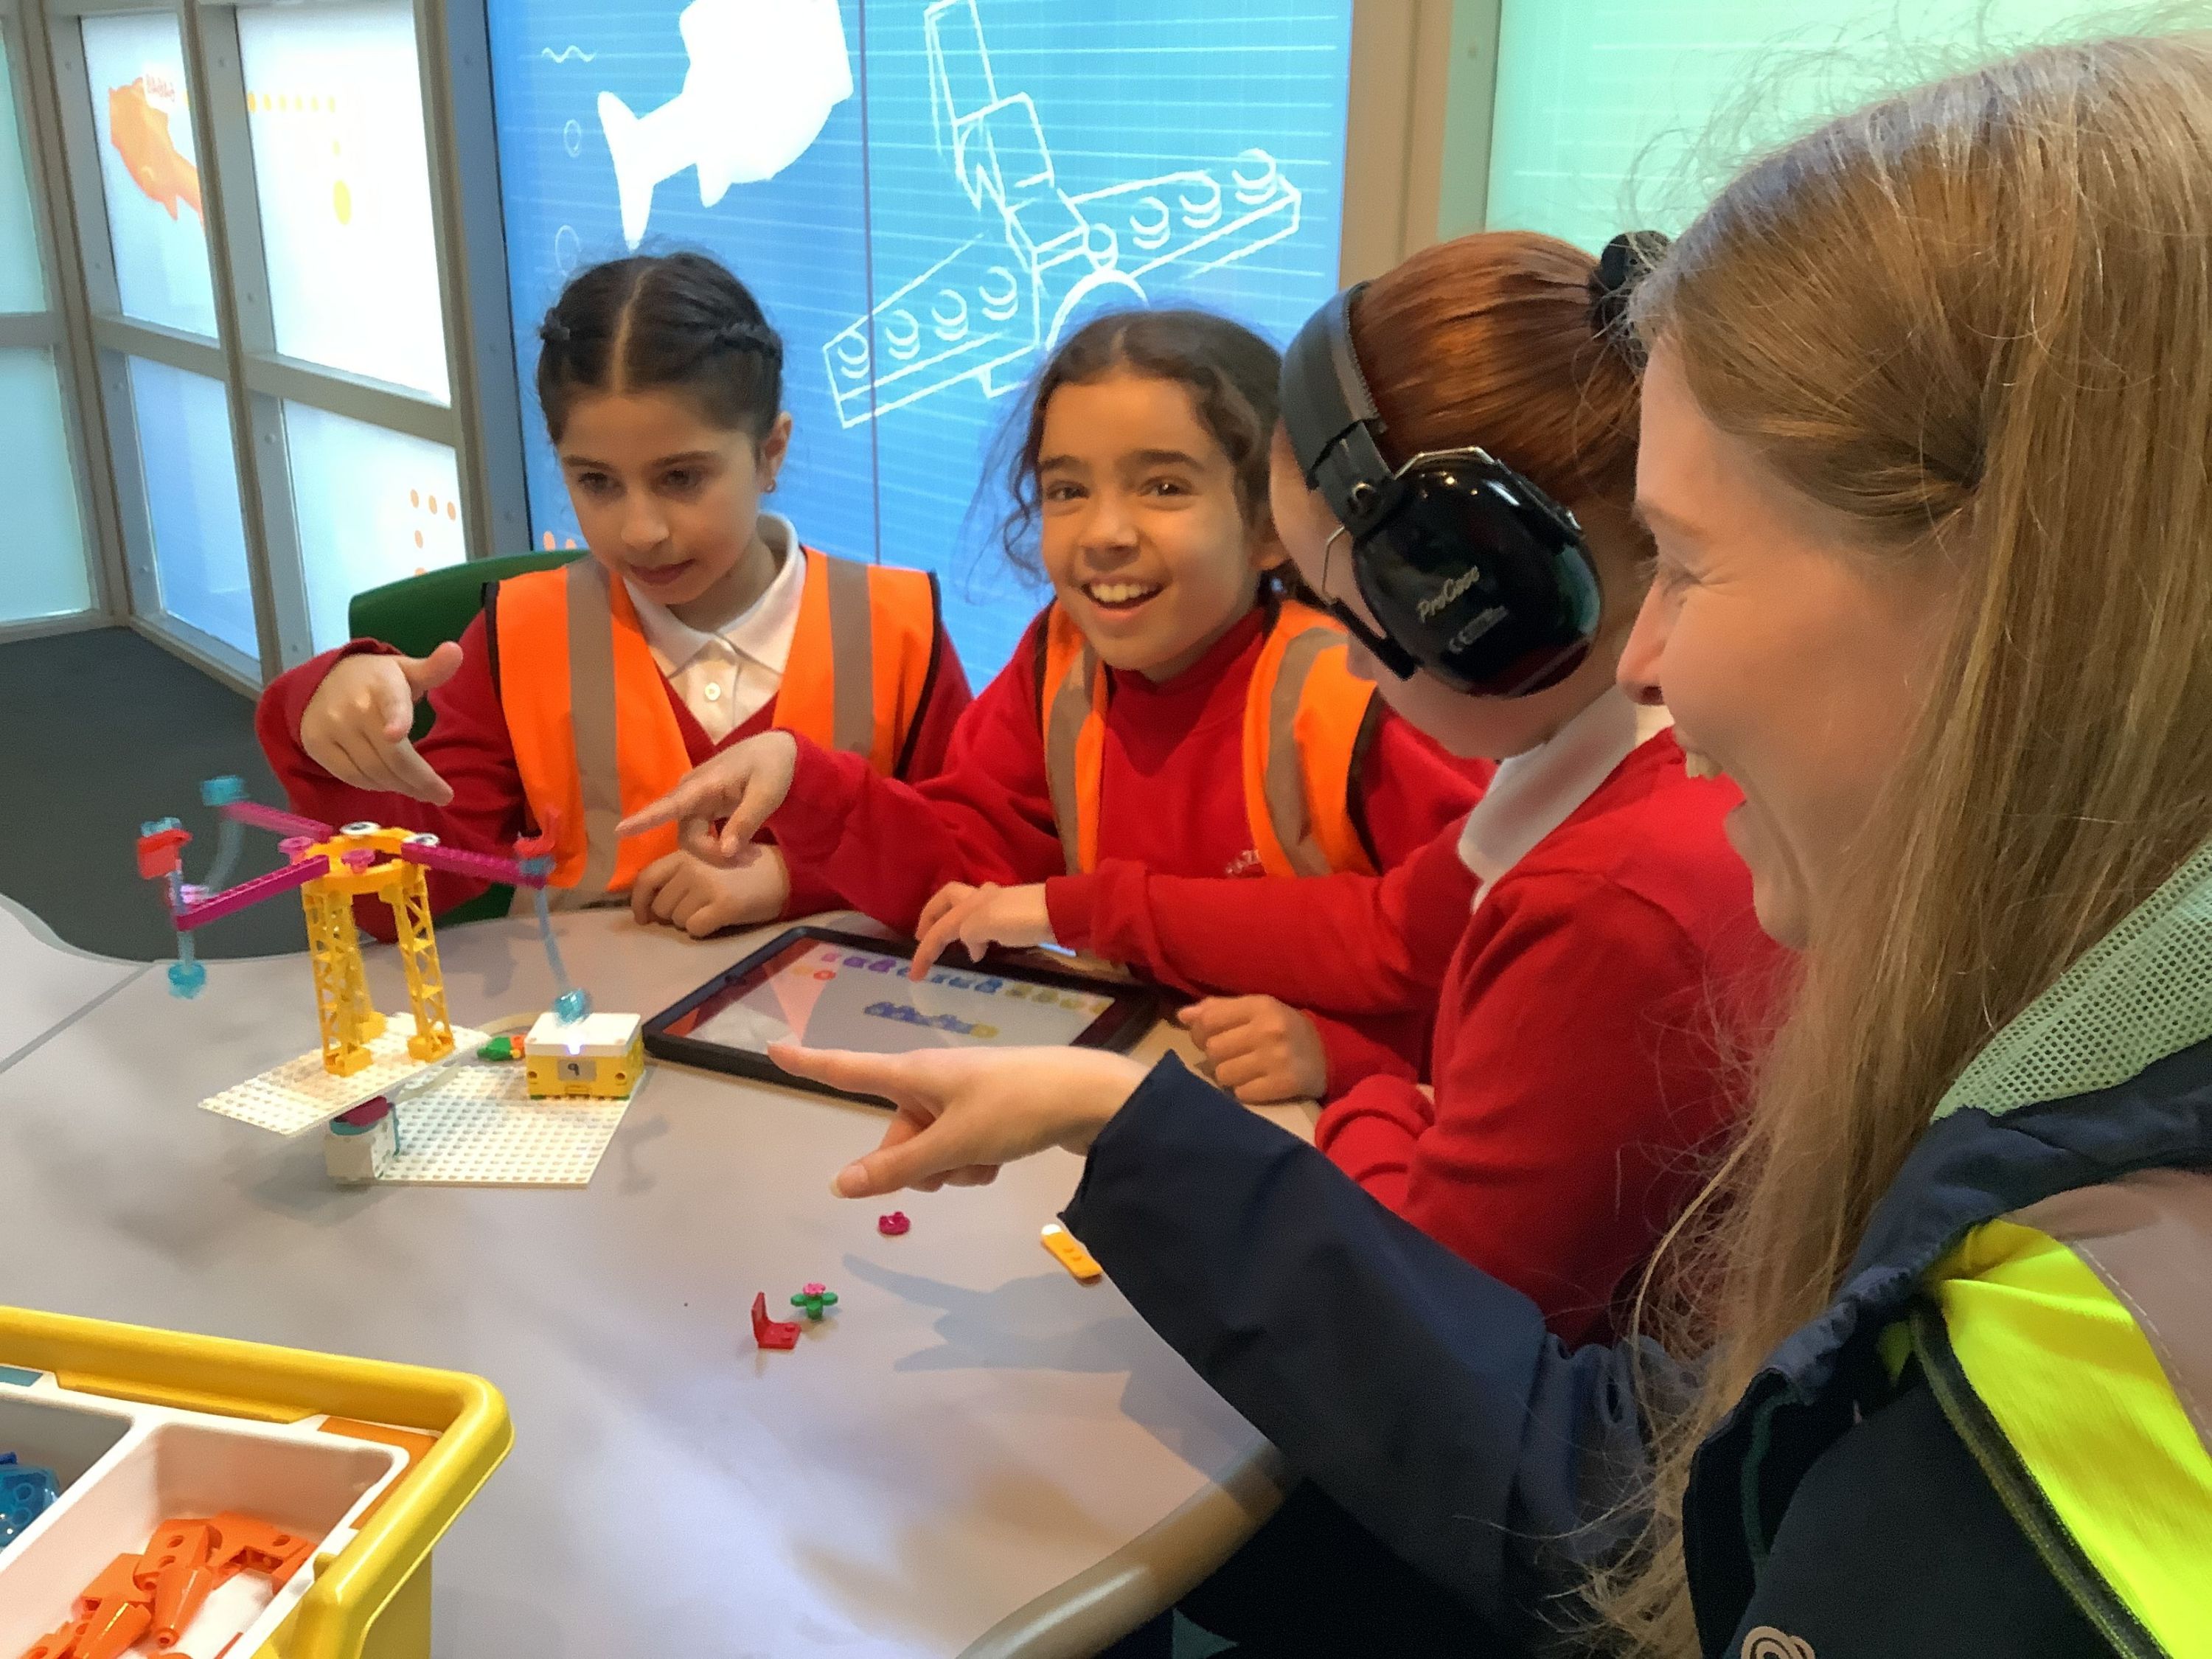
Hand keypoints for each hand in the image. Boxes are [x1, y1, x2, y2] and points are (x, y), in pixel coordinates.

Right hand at [298, 643, 462, 804]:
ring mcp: (333, 727)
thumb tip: (456, 651)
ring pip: (373, 771)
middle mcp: (355, 707)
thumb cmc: (377, 679)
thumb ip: (433, 668)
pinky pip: (350, 776)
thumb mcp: (405, 670)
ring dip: (400, 786)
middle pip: (391, 755)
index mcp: (383, 684)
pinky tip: (389, 784)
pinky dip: (373, 785)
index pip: (390, 703)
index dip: (394, 718)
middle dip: (420, 781)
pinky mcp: (317, 744)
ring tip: (420, 791)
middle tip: (441, 796)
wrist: (322, 679)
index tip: (396, 733)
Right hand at [615, 731, 797, 864]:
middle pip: (687, 835)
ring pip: (693, 837)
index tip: (619, 831)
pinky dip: (718, 845)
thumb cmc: (772, 767)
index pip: (670, 805)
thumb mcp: (766, 795)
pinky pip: (700, 832)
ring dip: (716, 851)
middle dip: (711, 854)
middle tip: (748, 859)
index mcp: (704, 784)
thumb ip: (745, 822)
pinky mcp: (703, 806)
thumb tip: (725, 852)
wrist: (777, 750)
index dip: (644, 819)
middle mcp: (692, 792)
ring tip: (750, 855)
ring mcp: (696, 800)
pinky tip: (741, 849)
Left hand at [630, 844, 788, 936]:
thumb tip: (652, 903)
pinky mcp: (723, 906)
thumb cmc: (747, 867)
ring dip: (689, 922)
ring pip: (677, 920)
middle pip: (661, 905)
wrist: (787, 872)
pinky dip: (703, 930)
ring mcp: (706, 887)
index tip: (644, 917)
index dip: (638, 902)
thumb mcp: (710, 859)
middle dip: (671, 915)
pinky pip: (695, 929)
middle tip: (694, 911)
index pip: (647, 878)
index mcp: (687, 853)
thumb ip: (681, 873)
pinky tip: (719, 920)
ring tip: (711, 911)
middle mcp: (692, 868)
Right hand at [768, 1043, 1147, 1196]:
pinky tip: (1004, 1158)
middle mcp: (932, 1081)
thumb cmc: (1015, 1108)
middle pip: (897, 1135)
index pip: (848, 1071)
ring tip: (987, 1157)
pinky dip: (976, 1161)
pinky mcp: (991, 1113)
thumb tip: (839, 1184)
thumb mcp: (951, 1145)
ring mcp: (963, 1097)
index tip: (772, 1049)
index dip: (809, 1064)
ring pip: (932, 1150)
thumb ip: (896, 1168)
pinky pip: (962, 1150)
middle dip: (916, 1164)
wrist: (1091, 1097)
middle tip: (956, 1164)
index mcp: (914, 1074)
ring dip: (951, 1167)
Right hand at [910, 882, 1053, 977]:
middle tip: (922, 938)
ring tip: (950, 948)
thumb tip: (971, 946)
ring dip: (952, 926)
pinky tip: (980, 948)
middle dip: (930, 918)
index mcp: (969, 902)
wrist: (1061, 913)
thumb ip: (968, 933)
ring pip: (963, 911)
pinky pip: (981, 921)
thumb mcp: (987, 926)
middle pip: (945, 902)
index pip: (939, 928)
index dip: (924, 951)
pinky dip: (973, 933)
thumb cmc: (1023, 919)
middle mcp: (979, 898)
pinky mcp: (1011, 915)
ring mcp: (997, 905)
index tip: (914, 975)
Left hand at [1176, 996, 1327, 1103]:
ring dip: (1228, 1076)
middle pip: (1212, 1049)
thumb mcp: (1257, 1009)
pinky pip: (1242, 1094)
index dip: (1199, 1032)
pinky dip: (1244, 1092)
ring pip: (1223, 1074)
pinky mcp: (1284, 1085)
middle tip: (1230, 1056)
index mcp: (1261, 1005)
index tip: (1207, 1038)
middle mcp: (1268, 1030)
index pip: (1209, 1019)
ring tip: (1244, 1071)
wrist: (1330, 1052)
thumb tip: (1182, 1016)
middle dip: (1215, 1056)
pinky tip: (1257, 1084)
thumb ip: (1219, 1009)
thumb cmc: (1284, 1027)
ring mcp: (1276, 1059)